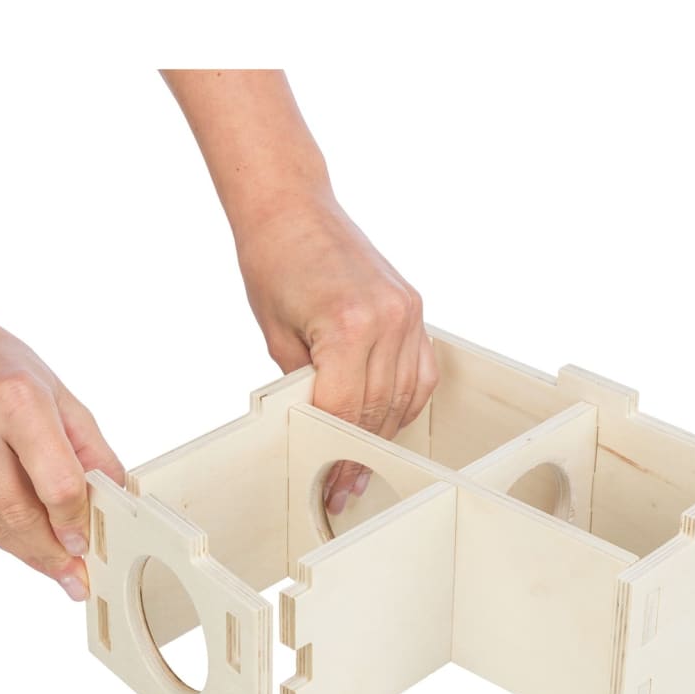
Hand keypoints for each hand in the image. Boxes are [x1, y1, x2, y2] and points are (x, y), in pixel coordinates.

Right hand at [0, 307, 124, 599]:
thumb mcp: (58, 392)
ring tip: (53, 563)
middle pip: (20, 513)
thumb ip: (89, 448)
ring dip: (25, 549)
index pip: (55, 483)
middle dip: (52, 551)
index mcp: (14, 400)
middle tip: (74, 574)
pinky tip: (17, 536)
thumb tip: (113, 496)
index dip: (75, 522)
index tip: (87, 544)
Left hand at [237, 193, 437, 514]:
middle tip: (345, 486)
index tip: (329, 482)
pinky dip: (407, 399)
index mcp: (348, 325)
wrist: (292, 207)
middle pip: (379, 409)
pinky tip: (390, 419)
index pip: (345, 411)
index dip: (335, 454)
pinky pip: (422, 369)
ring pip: (407, 395)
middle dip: (360, 454)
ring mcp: (407, 312)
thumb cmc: (272, 261)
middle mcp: (387, 319)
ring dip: (386, 433)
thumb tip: (322, 427)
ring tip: (366, 461)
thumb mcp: (275, 334)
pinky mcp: (414, 306)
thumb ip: (306, 384)